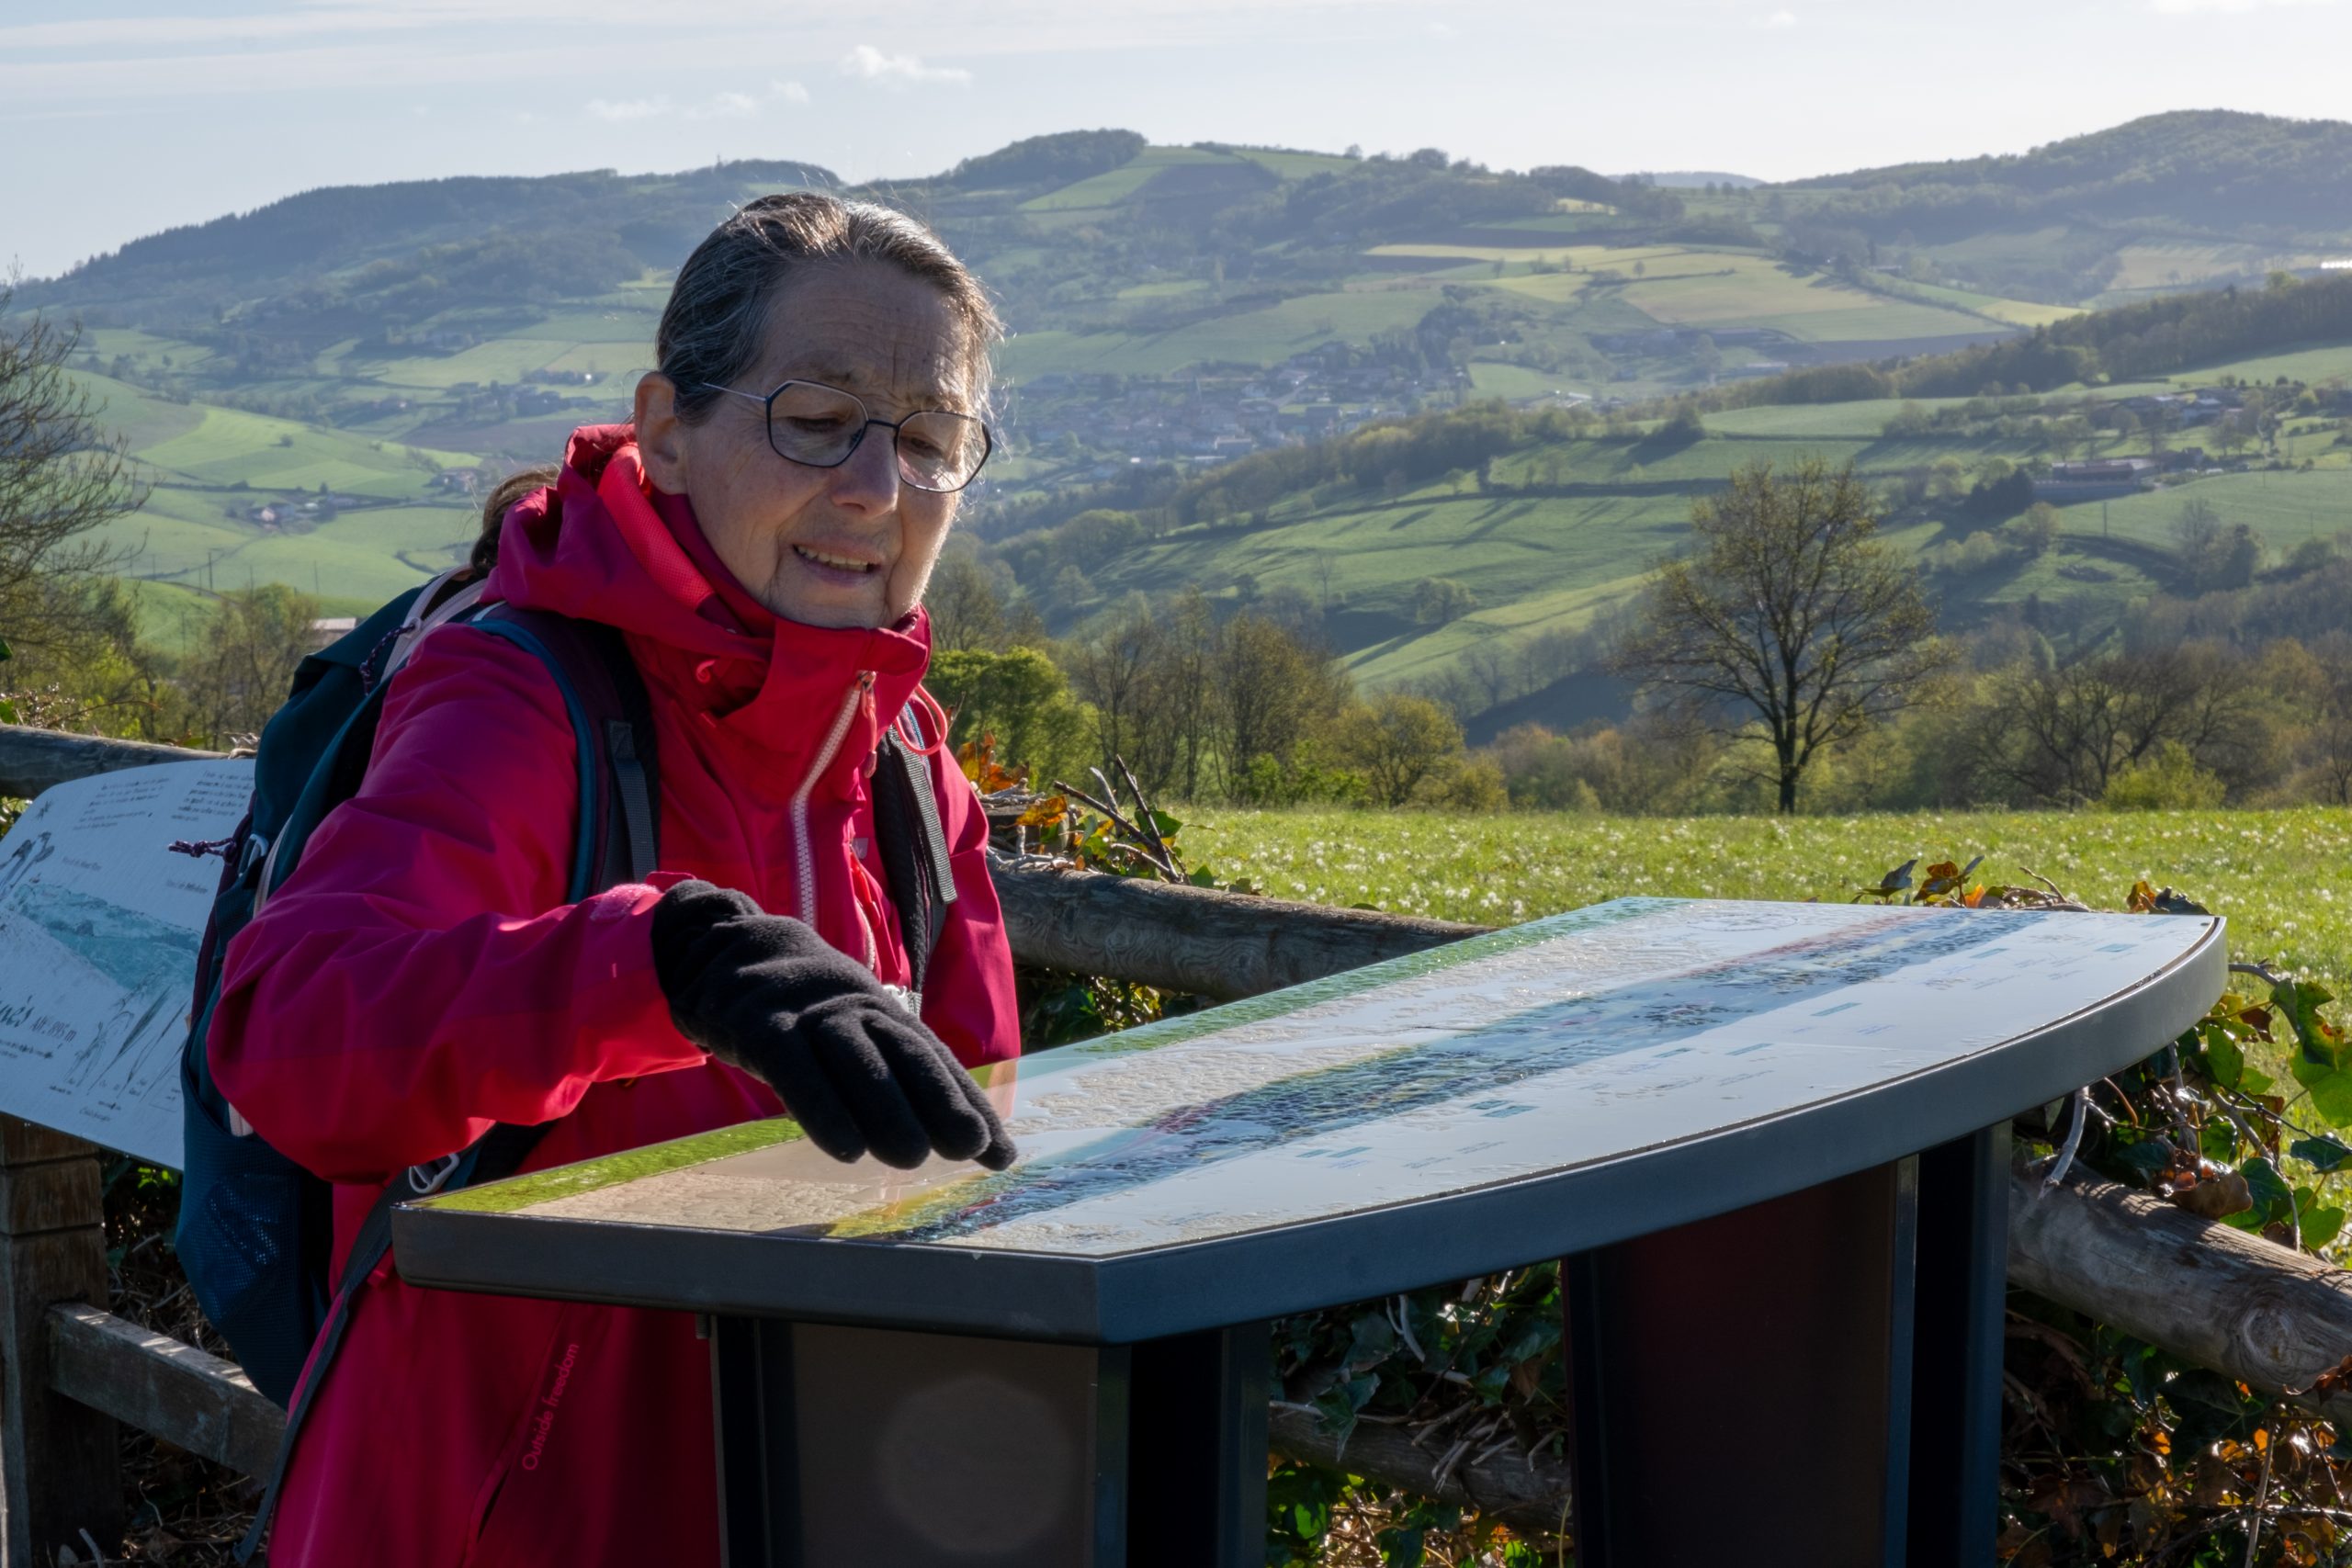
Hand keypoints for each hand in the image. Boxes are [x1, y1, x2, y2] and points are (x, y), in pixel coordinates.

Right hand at [651, 880, 1015, 1170]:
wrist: (728, 949)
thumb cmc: (806, 1013)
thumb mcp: (855, 1036)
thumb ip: (896, 1082)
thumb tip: (958, 1139)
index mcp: (885, 1013)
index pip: (935, 1059)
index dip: (968, 1104)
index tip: (1001, 1154)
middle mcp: (856, 1008)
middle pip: (905, 1051)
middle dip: (941, 1099)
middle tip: (970, 1147)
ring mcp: (810, 1014)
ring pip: (855, 1057)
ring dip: (887, 1106)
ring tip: (911, 1158)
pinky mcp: (762, 1025)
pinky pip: (795, 1067)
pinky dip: (823, 1107)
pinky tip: (847, 1150)